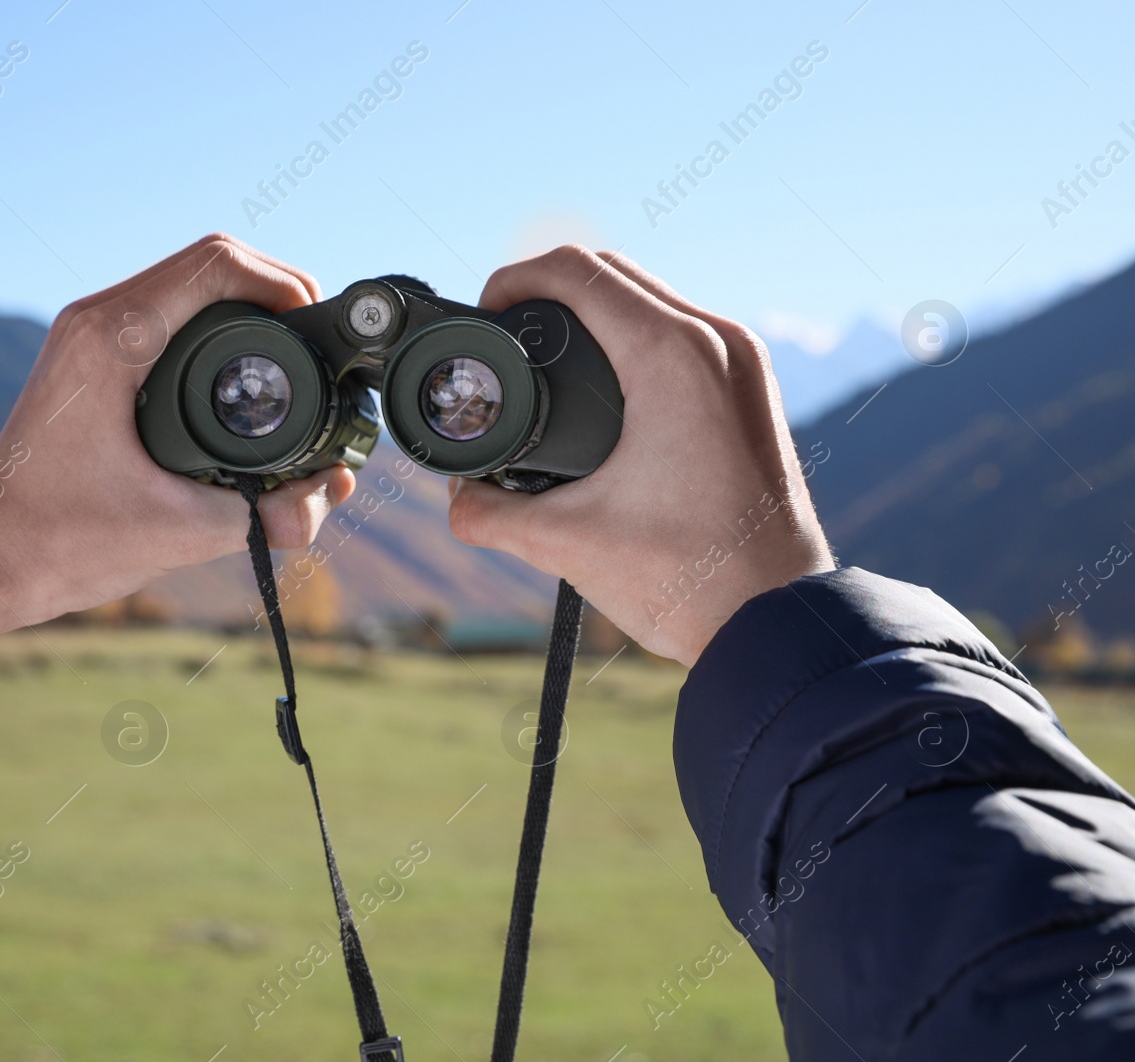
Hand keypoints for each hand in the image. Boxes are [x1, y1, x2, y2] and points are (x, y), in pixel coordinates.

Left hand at [0, 235, 356, 658]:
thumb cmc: (58, 545)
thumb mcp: (180, 533)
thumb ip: (267, 517)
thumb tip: (329, 497)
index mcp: (110, 340)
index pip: (217, 264)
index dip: (285, 284)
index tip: (320, 330)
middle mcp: (96, 321)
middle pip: (212, 262)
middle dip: (278, 294)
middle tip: (319, 347)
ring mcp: (91, 335)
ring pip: (191, 285)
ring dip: (249, 309)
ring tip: (295, 357)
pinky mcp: (93, 359)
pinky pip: (170, 316)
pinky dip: (218, 331)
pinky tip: (245, 379)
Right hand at [447, 247, 834, 664]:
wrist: (775, 621)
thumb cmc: (690, 579)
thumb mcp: (566, 542)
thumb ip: (490, 514)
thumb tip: (456, 497)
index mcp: (671, 356)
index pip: (575, 271)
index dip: (512, 279)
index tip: (484, 311)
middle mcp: (716, 340)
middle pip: (612, 270)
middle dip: (547, 288)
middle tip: (503, 331)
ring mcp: (743, 360)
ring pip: (651, 293)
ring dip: (593, 307)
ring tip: (544, 350)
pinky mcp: (753, 386)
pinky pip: (683, 328)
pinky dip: (634, 334)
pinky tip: (603, 381)